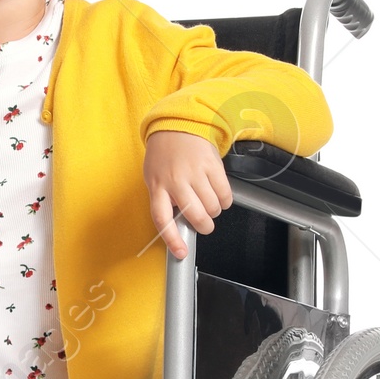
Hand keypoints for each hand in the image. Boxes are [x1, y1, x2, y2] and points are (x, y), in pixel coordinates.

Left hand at [144, 129, 232, 259]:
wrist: (177, 126)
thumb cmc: (164, 155)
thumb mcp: (154, 178)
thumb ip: (163, 199)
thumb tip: (178, 223)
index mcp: (157, 187)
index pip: (162, 219)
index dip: (172, 239)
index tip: (181, 253)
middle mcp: (175, 181)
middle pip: (194, 215)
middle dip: (204, 225)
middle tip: (205, 225)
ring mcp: (195, 172)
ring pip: (212, 207)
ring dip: (215, 212)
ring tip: (210, 205)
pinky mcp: (212, 165)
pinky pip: (224, 193)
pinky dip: (225, 201)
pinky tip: (220, 197)